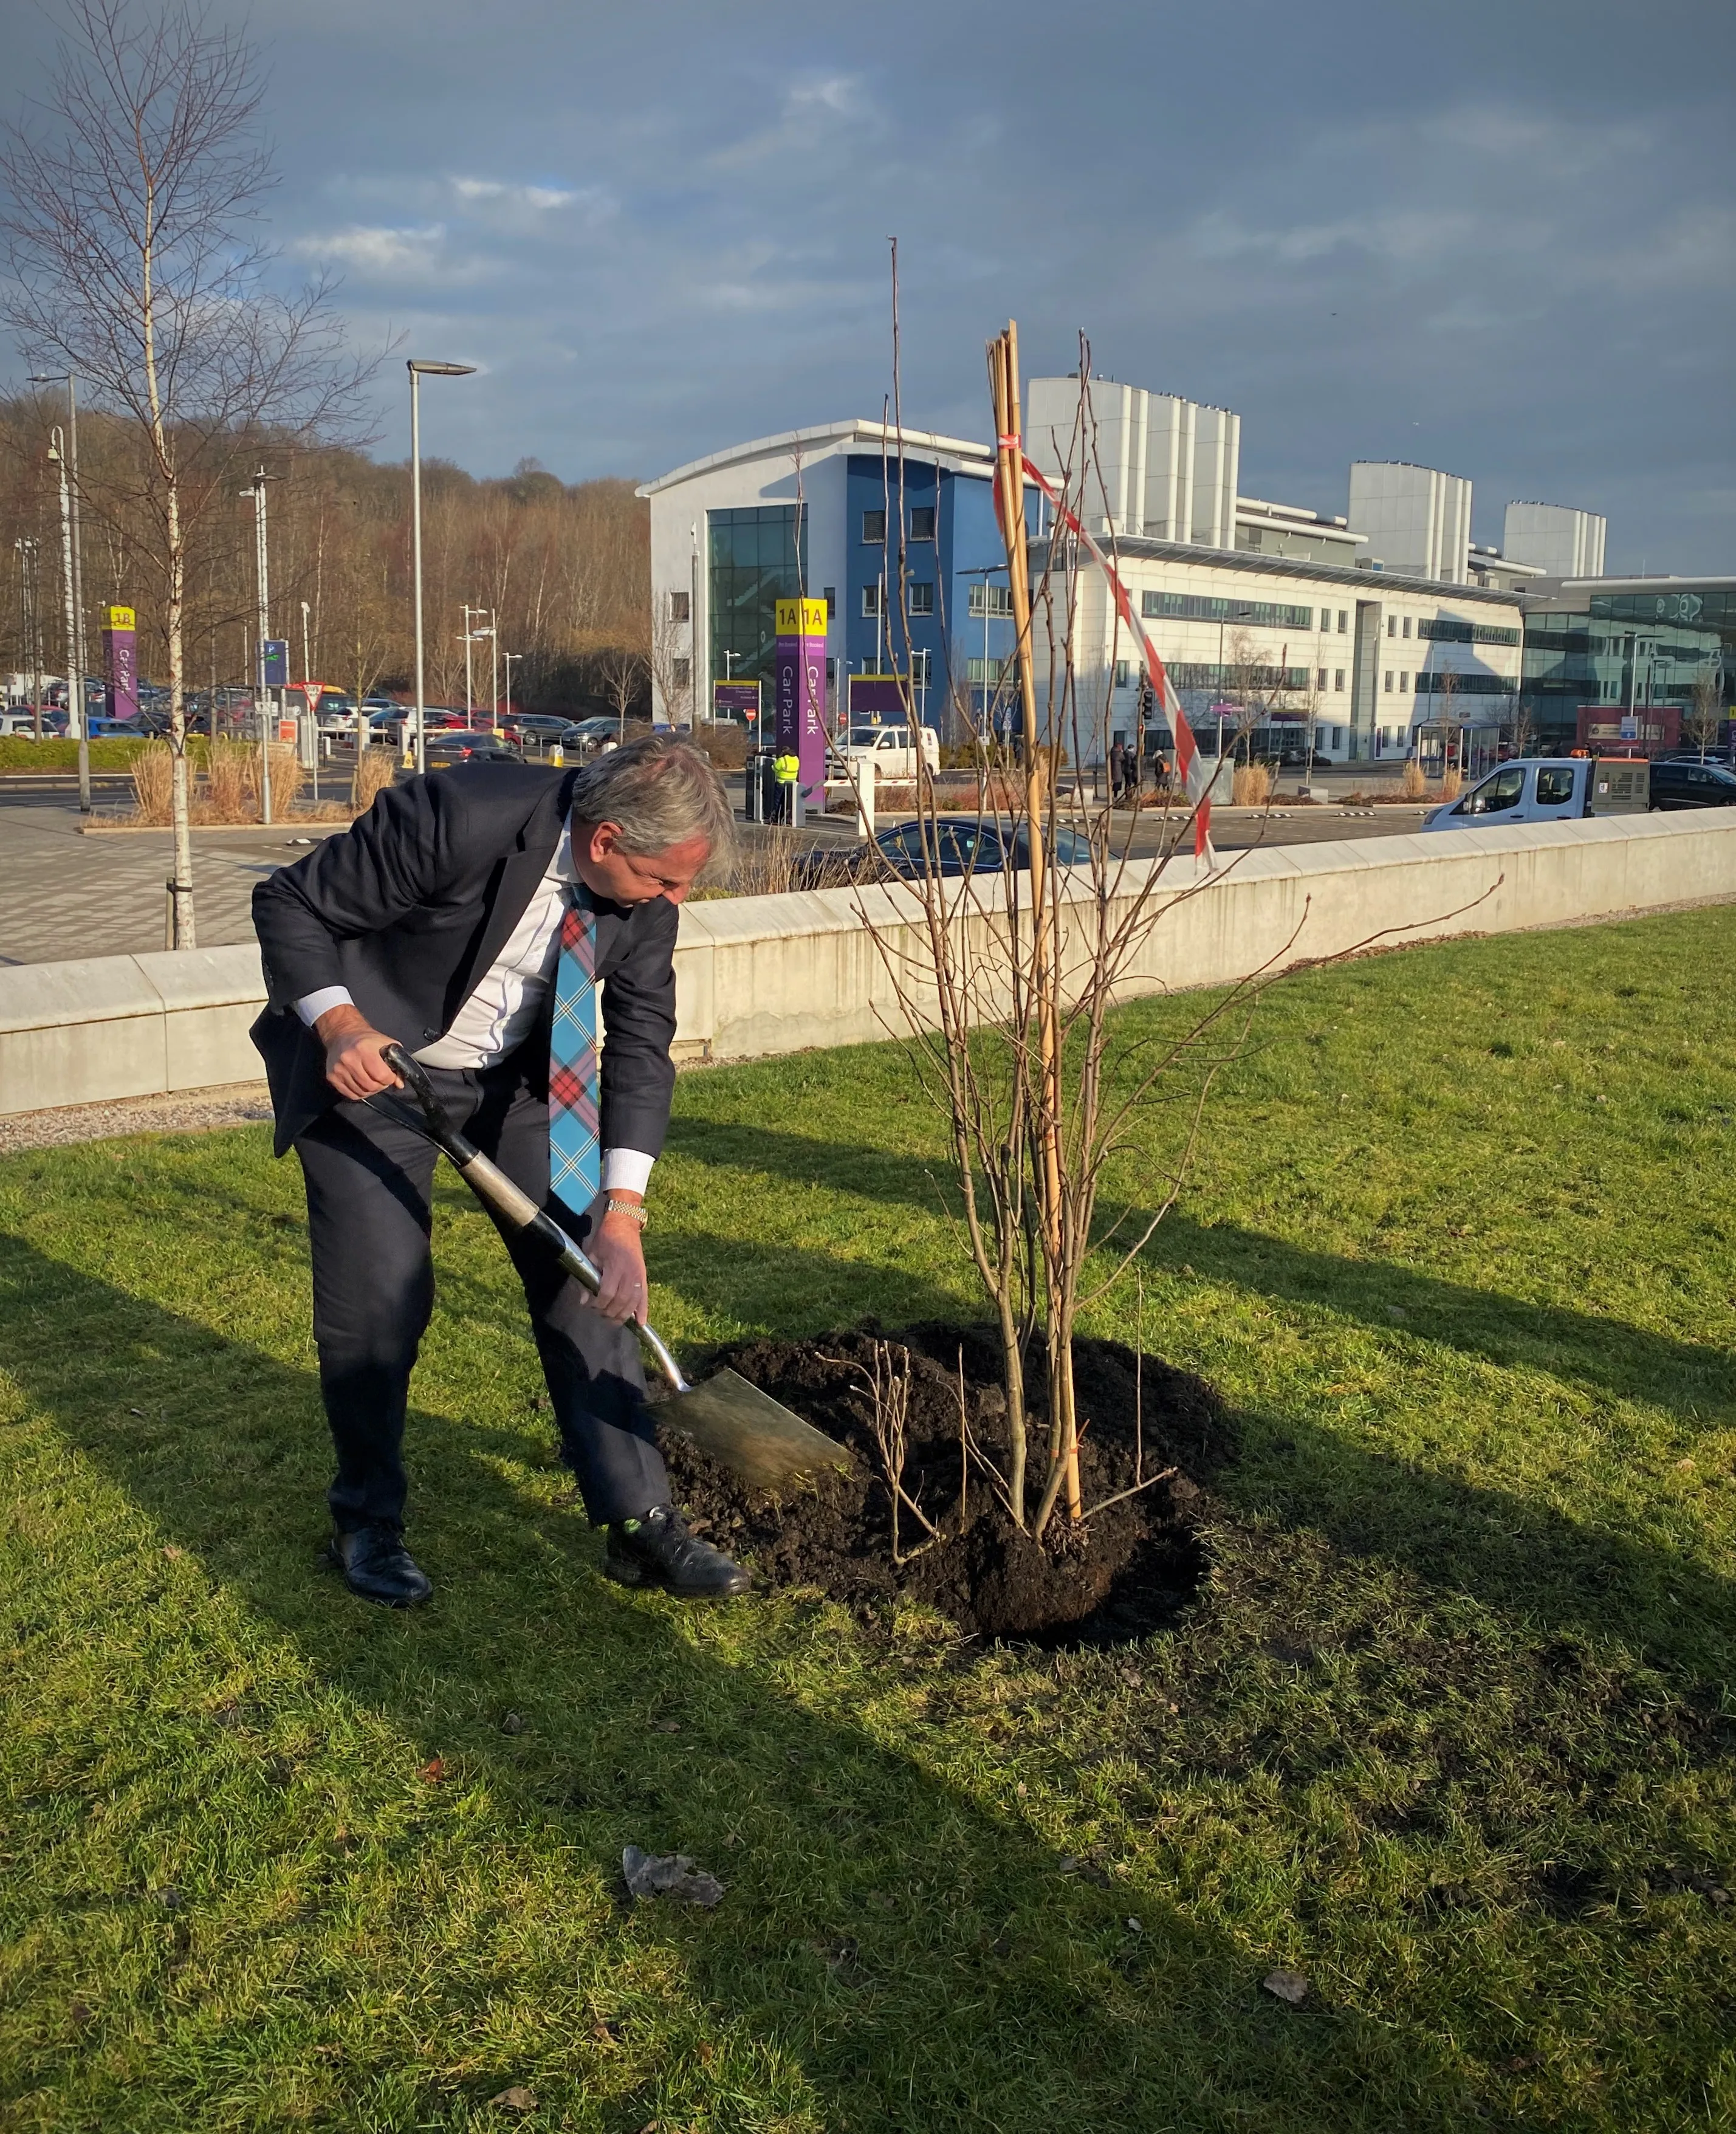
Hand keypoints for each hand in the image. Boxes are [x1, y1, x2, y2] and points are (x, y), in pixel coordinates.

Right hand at [315, 1004, 404, 1100]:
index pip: (382, 1075)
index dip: (390, 1078)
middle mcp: (349, 1059)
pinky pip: (351, 1095)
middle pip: (371, 1086)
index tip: (389, 1074)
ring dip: (370, 1090)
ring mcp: (338, 1069)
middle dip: (380, 1085)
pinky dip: (359, 1092)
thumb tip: (399, 1084)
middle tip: (380, 1078)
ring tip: (371, 1079)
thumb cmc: (368, 1039)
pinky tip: (361, 1083)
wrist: (342, 1034)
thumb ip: (397, 1062)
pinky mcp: (331, 1077)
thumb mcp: (387, 1045)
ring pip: (361, 1092)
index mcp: (364, 1048)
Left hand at [587, 1200, 647, 1323]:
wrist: (624, 1224)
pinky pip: (645, 1297)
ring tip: (613, 1320)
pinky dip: (643, 1311)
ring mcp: (639, 1276)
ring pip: (633, 1303)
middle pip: (621, 1301)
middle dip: (609, 1312)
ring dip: (623, 1315)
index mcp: (615, 1266)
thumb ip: (587, 1278)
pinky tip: (641, 1323)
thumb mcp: (592, 1255)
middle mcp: (630, 1273)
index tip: (590, 1304)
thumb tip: (584, 1300)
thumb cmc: (605, 1239)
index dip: (598, 1303)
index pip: (607, 1293)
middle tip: (600, 1313)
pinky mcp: (644, 1276)